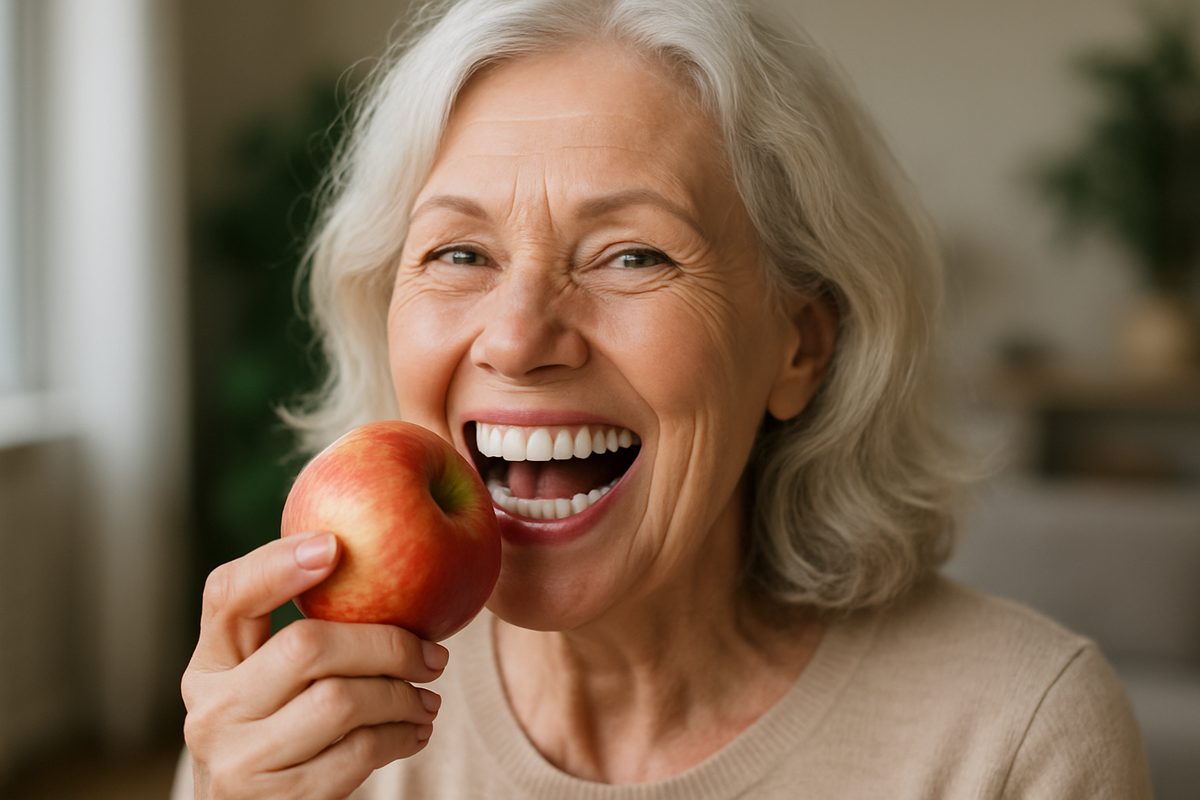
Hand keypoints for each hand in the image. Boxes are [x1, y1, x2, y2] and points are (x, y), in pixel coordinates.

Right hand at [180, 531, 448, 799]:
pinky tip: (414, 731)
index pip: (227, 594)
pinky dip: (400, 736)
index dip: (277, 564)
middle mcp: (211, 709)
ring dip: (402, 696)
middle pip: (307, 647)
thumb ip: (304, 635)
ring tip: (428, 698)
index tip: (335, 545)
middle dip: (387, 644)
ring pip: (341, 701)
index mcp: (210, 664)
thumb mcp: (273, 684)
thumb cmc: (287, 733)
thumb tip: (374, 560)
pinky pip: (358, 751)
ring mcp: (238, 759)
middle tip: (434, 654)